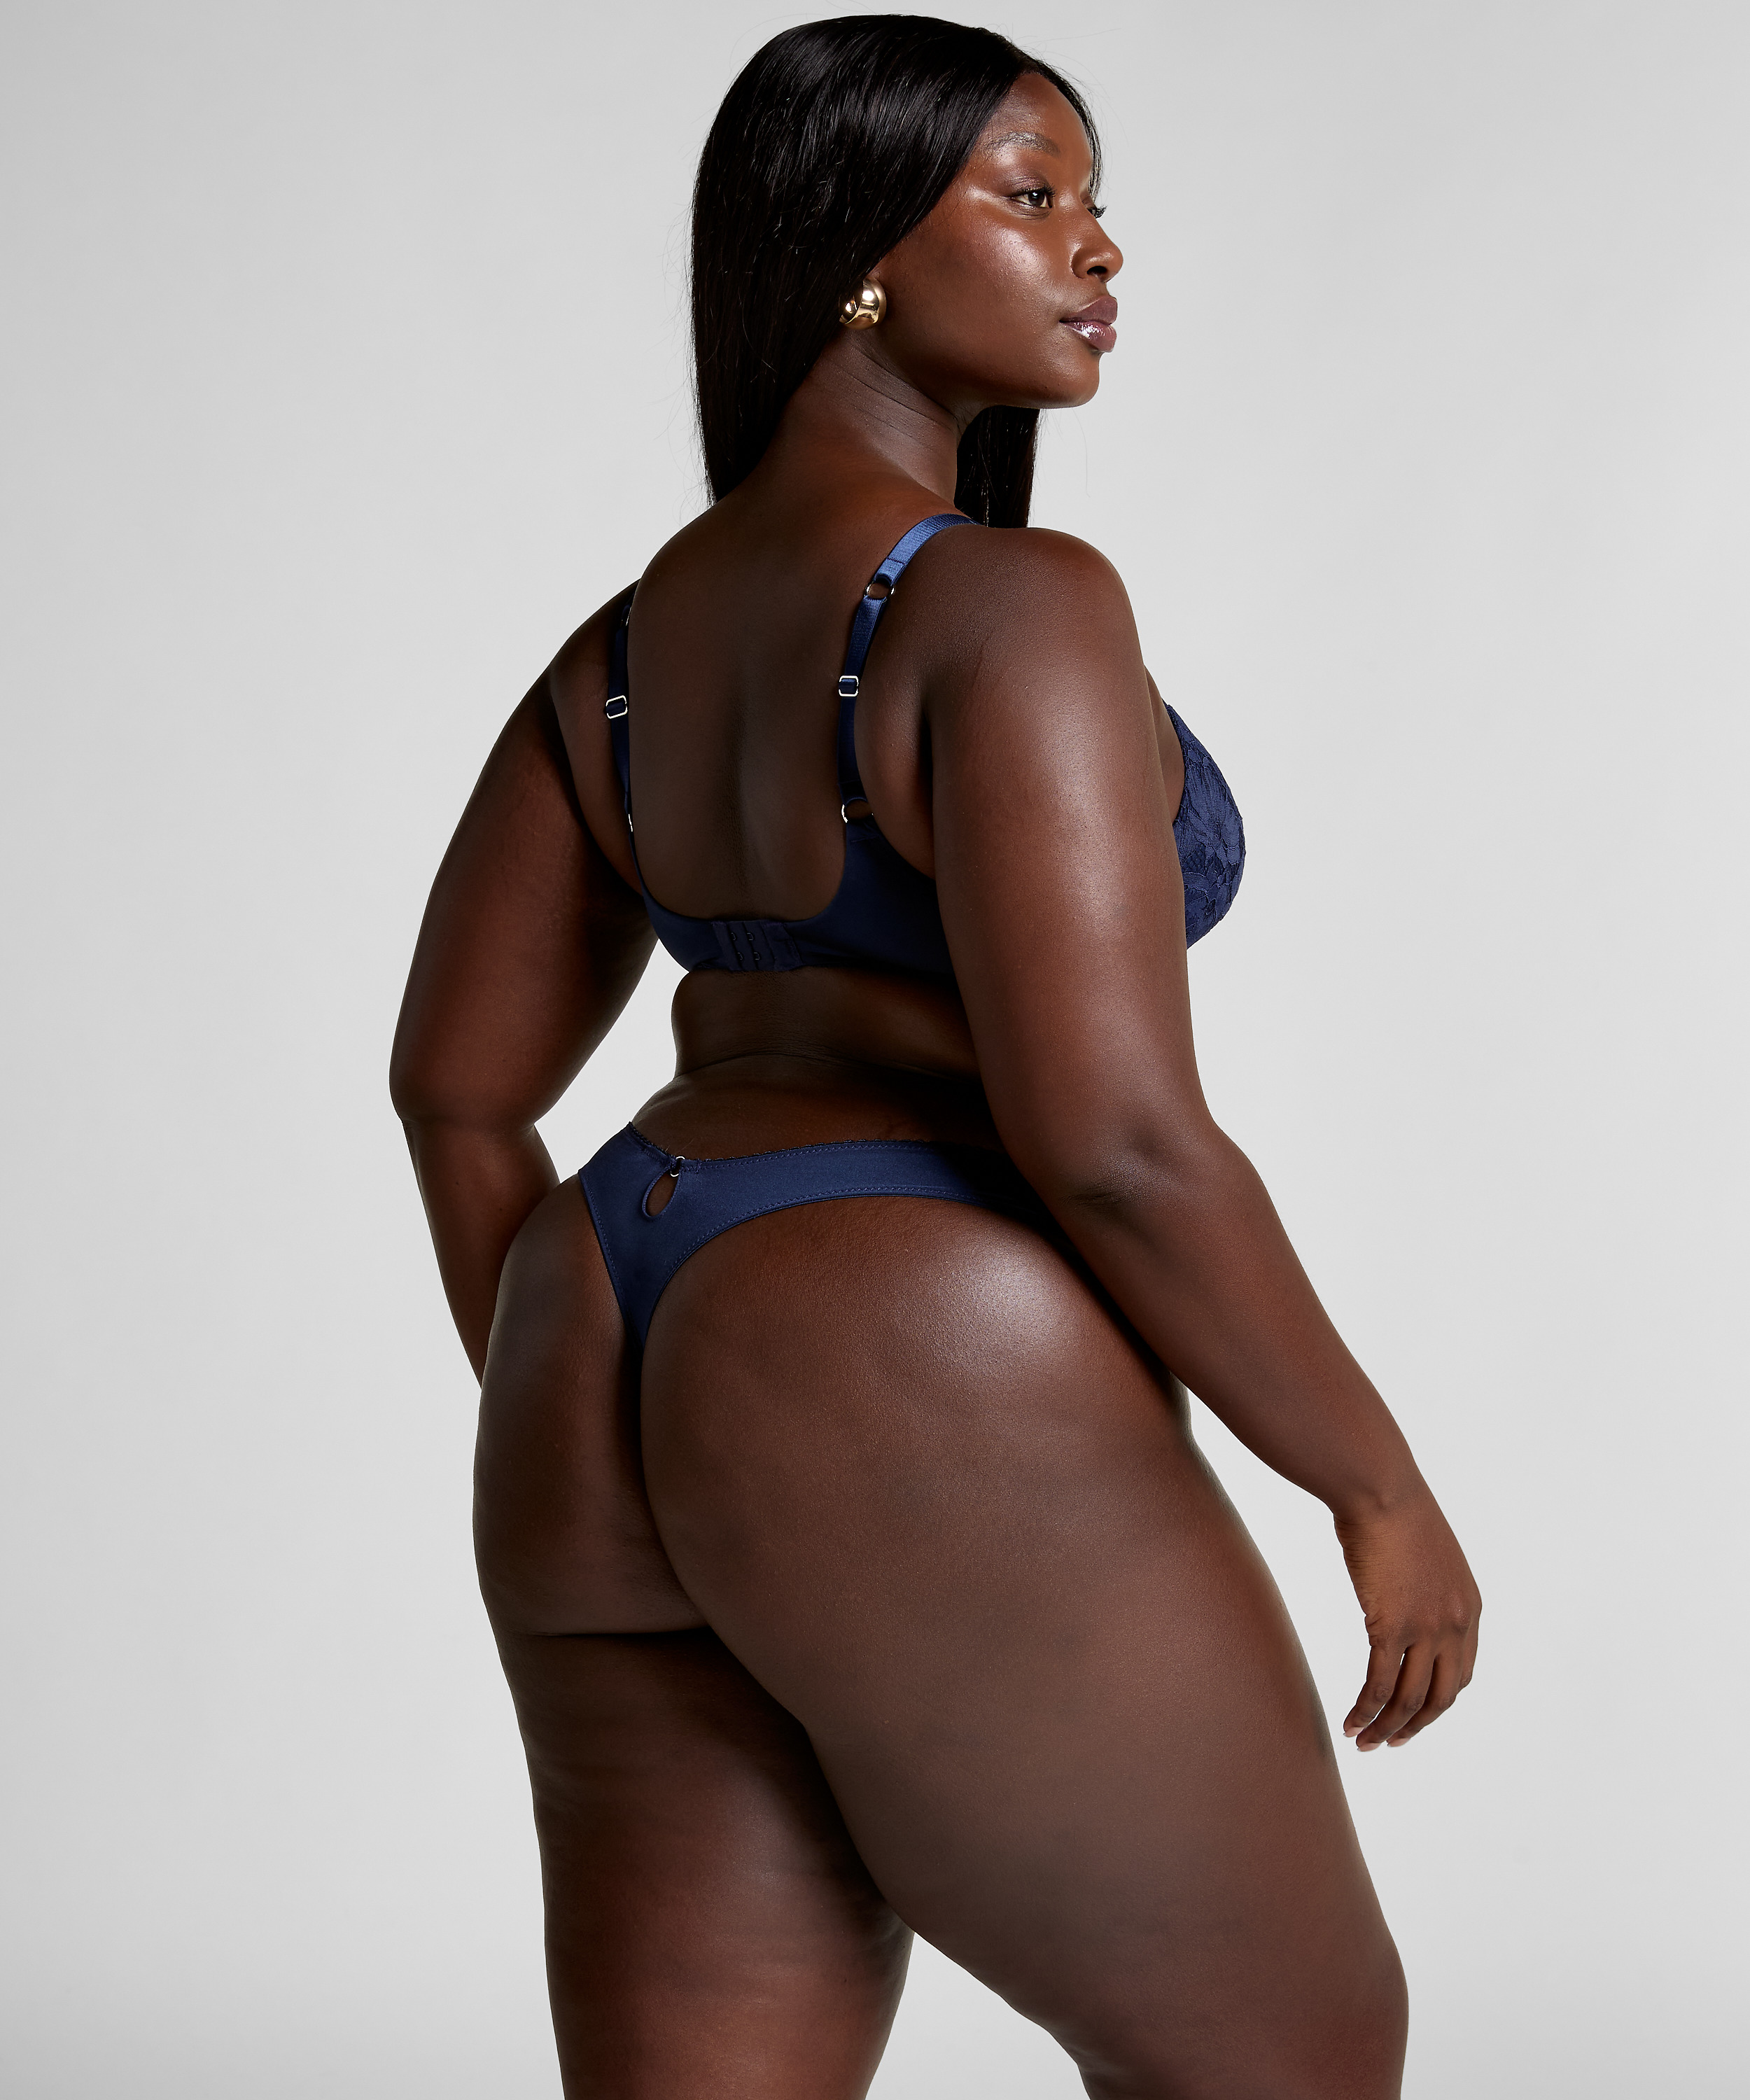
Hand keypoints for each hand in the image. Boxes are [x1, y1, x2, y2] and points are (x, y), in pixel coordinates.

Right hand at [1334, 1483, 1479, 1749]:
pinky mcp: (1392, 1626)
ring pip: (1410, 1699)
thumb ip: (1424, 1587)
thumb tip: (1401, 1598)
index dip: (1437, 1703)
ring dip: (1387, 1727)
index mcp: (1468, 1608)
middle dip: (1415, 1726)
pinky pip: (1379, 1683)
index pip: (1461, 1674)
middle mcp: (1455, 1625)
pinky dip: (1365, 1709)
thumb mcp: (1426, 1554)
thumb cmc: (1393, 1508)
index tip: (1413, 1716)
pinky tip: (1350, 1721)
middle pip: (1441, 1698)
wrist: (1381, 1488)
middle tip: (1390, 1743)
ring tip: (1364, 1742)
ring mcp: (1427, 1628)